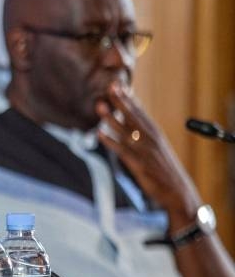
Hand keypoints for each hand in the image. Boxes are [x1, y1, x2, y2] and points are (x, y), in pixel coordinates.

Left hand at [95, 82, 199, 224]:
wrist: (177, 191)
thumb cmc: (163, 168)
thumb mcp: (155, 147)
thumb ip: (141, 133)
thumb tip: (126, 119)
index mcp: (154, 133)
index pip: (140, 112)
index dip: (128, 98)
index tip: (118, 85)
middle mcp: (150, 139)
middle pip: (133, 116)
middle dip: (121, 101)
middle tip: (110, 86)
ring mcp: (145, 151)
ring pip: (125, 131)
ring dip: (111, 118)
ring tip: (99, 106)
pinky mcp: (139, 164)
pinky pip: (122, 150)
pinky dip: (110, 141)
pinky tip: (99, 133)